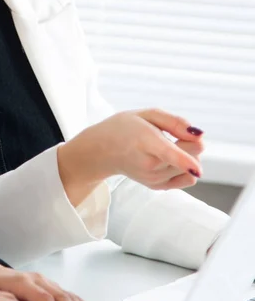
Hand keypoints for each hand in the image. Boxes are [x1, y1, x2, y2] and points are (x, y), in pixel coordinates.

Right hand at [58, 109, 203, 205]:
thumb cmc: (124, 128)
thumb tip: (199, 135)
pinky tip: (168, 159)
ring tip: (164, 146)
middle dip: (192, 143)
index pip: (168, 154)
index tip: (198, 169)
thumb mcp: (145, 114)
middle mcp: (150, 164)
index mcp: (145, 141)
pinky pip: (187, 179)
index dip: (185, 161)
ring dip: (187, 155)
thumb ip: (174, 121)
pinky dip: (185, 168)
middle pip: (191, 157)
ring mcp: (154, 178)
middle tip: (174, 134)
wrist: (101, 151)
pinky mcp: (157, 186)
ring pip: (192, 168)